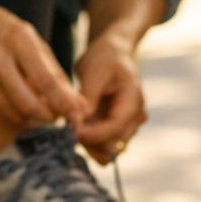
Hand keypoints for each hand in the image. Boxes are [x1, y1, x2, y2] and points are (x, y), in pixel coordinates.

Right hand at [0, 2, 88, 128]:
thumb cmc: (5, 30)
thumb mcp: (33, 40)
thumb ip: (54, 70)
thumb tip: (76, 102)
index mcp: (17, 42)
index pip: (46, 81)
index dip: (65, 102)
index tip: (79, 113)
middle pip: (28, 104)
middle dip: (50, 117)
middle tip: (63, 117)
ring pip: (15, 113)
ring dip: (35, 118)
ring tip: (48, 112)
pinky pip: (2, 110)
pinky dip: (19, 112)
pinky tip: (27, 104)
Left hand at [74, 34, 146, 164]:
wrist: (113, 53)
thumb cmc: (105, 58)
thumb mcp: (94, 72)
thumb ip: (88, 98)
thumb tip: (80, 122)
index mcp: (134, 102)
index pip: (117, 127)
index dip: (95, 134)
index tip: (73, 133)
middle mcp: (135, 118)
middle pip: (114, 142)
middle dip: (90, 142)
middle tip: (65, 133)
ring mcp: (127, 125)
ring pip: (108, 147)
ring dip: (88, 144)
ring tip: (67, 132)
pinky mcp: (115, 128)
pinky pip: (103, 142)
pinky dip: (88, 140)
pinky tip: (72, 131)